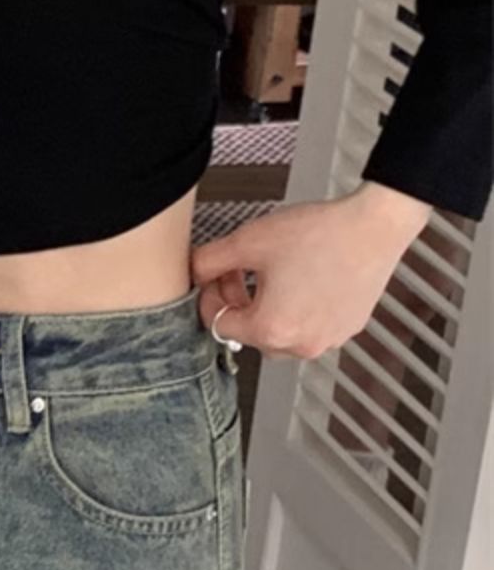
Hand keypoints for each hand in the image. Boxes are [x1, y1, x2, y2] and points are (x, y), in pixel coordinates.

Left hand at [192, 180, 432, 360]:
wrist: (377, 224)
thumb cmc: (321, 233)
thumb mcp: (251, 240)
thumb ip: (209, 261)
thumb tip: (192, 271)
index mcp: (271, 329)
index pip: (218, 325)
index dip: (211, 297)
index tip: (218, 276)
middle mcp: (299, 345)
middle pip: (248, 333)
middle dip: (238, 303)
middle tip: (241, 271)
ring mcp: (326, 342)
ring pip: (278, 334)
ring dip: (267, 309)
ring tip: (273, 275)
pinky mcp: (346, 331)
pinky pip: (309, 328)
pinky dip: (298, 310)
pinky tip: (303, 279)